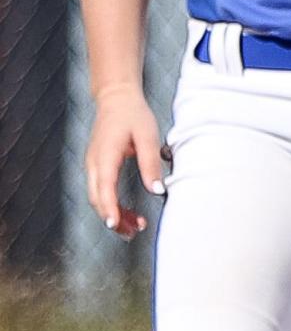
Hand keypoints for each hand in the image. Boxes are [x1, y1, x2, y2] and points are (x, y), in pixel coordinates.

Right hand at [85, 84, 165, 238]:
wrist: (116, 98)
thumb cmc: (133, 115)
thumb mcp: (148, 137)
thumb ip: (151, 164)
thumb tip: (157, 191)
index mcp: (105, 154)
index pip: (104, 187)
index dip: (109, 207)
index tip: (114, 224)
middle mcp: (94, 162)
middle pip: (97, 199)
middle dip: (113, 218)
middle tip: (135, 231)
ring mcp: (93, 165)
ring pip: (97, 198)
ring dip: (113, 214)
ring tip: (135, 227)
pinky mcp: (97, 167)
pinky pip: (100, 192)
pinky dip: (111, 205)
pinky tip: (127, 214)